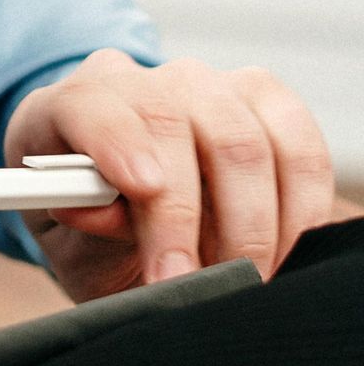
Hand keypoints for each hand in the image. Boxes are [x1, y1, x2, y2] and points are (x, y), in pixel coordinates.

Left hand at [6, 49, 336, 301]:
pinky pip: (298, 148)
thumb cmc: (96, 237)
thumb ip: (88, 225)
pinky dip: (298, 209)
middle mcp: (137, 82)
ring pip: (241, 138)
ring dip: (248, 223)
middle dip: (185, 214)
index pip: (87, 104)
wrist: (138, 217)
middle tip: (190, 283)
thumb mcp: (73, 243)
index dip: (115, 141)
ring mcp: (204, 86)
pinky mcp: (266, 104)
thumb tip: (103, 212)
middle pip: (169, 122)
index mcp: (67, 108)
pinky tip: (285, 254)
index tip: (142, 188)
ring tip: (240, 282)